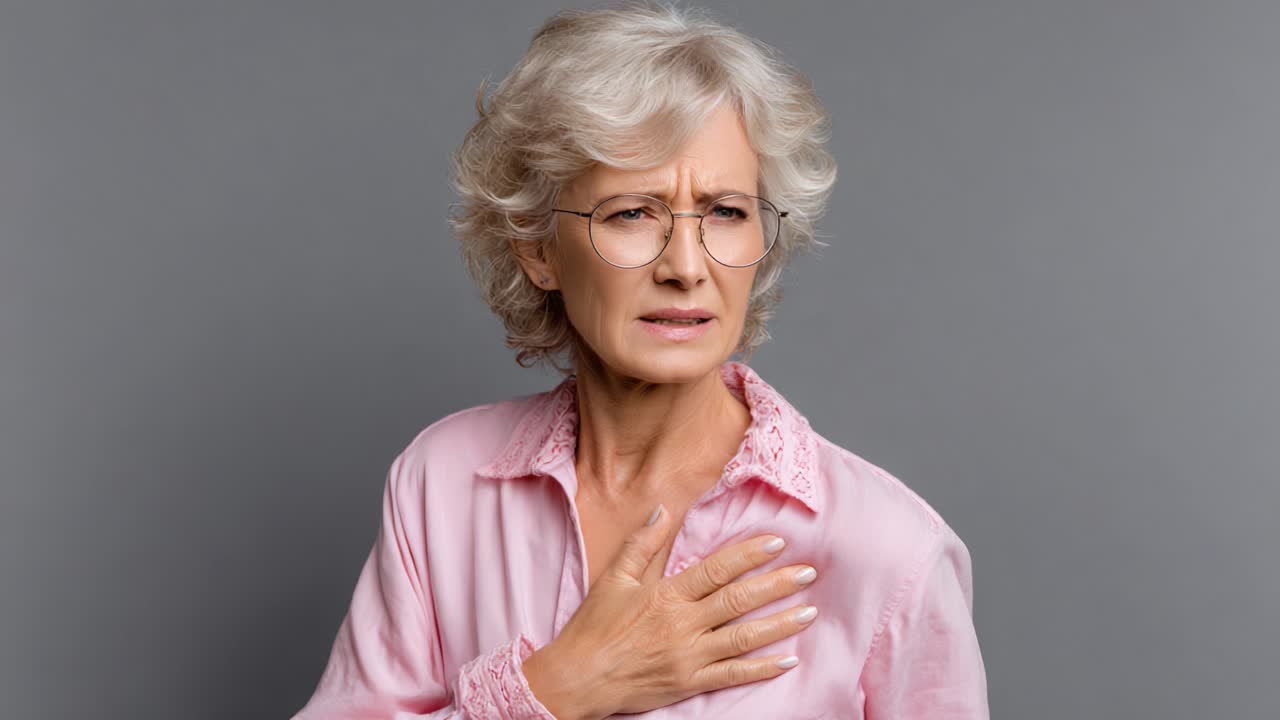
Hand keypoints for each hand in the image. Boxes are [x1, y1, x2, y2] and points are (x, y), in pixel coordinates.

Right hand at [523, 504, 818, 719]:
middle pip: (738, 601)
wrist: (578, 678)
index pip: (716, 570)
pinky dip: (762, 669)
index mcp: (666, 595)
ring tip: (809, 612)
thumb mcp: (614, 578)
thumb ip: (642, 543)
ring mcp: (689, 657)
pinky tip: (788, 660)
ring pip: (743, 638)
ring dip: (779, 624)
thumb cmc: (593, 628)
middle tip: (808, 573)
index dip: (749, 555)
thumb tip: (663, 509)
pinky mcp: (689, 683)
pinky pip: (733, 676)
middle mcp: (682, 625)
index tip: (777, 542)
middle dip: (776, 585)